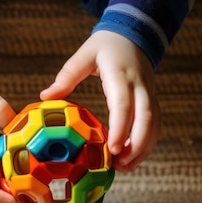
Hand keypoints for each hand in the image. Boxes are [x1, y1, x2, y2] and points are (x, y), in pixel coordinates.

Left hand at [40, 31, 160, 171]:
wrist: (133, 34)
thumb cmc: (106, 46)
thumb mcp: (85, 54)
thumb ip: (67, 75)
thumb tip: (46, 96)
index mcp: (121, 74)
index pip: (124, 104)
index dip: (120, 128)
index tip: (113, 148)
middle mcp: (139, 85)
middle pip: (146, 118)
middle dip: (136, 144)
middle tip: (120, 165)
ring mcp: (149, 93)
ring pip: (154, 125)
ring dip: (143, 148)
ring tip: (125, 168)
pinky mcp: (152, 100)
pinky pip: (155, 125)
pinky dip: (146, 143)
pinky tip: (133, 158)